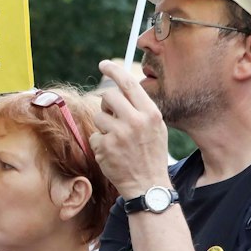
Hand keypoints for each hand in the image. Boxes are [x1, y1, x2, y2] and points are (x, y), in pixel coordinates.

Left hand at [90, 59, 173, 192]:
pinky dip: (100, 144)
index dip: (113, 71)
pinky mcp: (105, 147)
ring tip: (117, 140)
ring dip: (104, 126)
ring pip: (99, 116)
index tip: (103, 65)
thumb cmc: (151, 154)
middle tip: (112, 116)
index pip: (128, 84)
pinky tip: (113, 153)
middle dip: (107, 105)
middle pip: (108, 96)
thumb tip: (122, 86)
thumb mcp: (156, 128)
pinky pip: (95, 135)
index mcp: (150, 114)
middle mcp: (135, 121)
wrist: (148, 185)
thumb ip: (141, 108)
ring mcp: (119, 134)